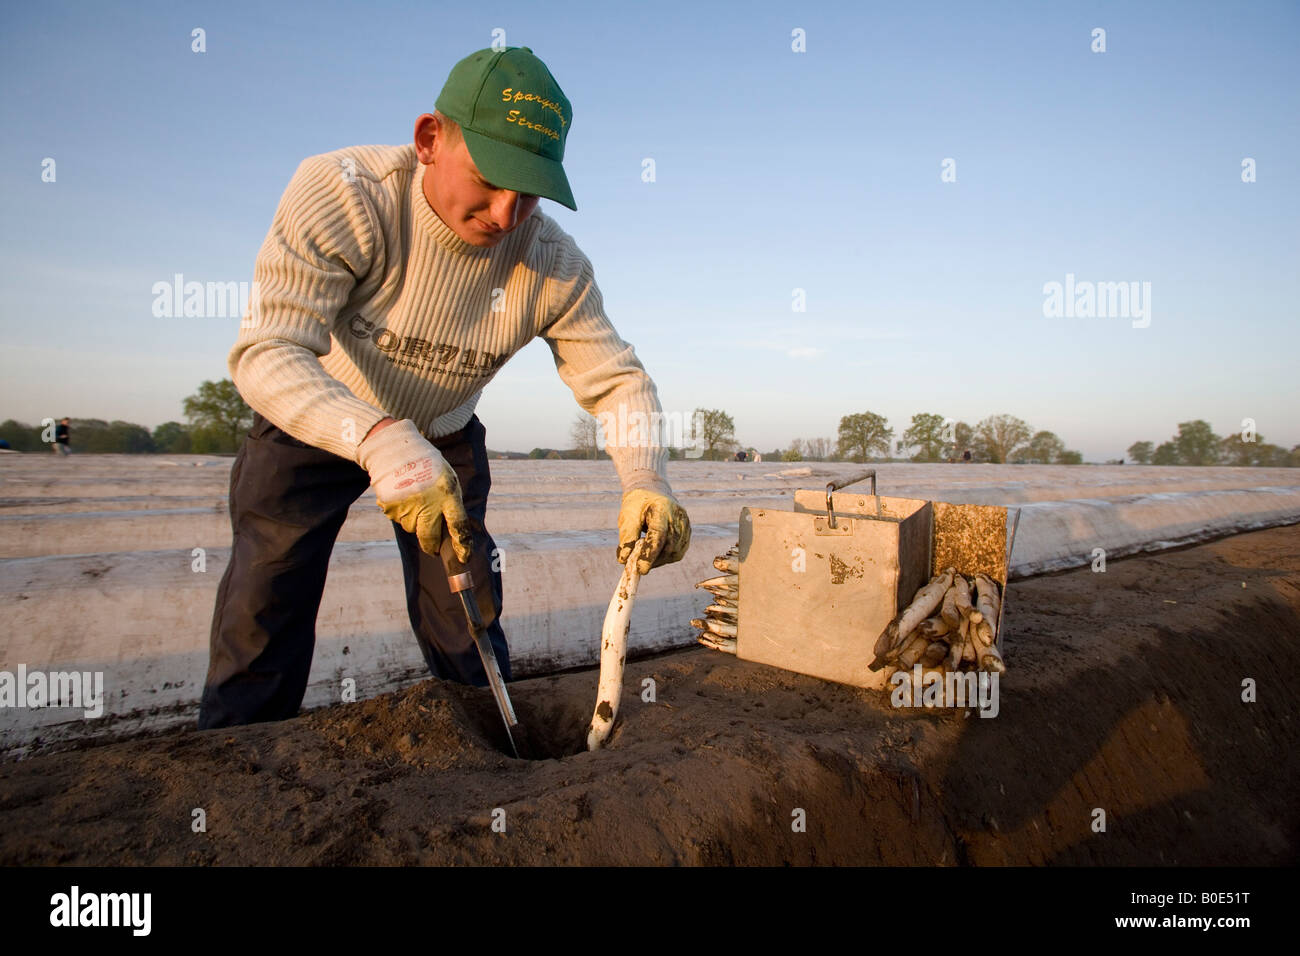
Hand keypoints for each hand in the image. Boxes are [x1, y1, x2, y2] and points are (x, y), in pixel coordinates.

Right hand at [358, 419, 472, 561]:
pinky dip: (401, 513)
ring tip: (414, 499)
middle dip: (432, 545)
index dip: (462, 544)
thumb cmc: (428, 465)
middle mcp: (427, 503)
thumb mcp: (447, 478)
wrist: (396, 449)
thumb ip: (450, 501)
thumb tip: (449, 528)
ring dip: (415, 522)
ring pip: (412, 528)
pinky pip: (398, 520)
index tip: (464, 558)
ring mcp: (407, 507)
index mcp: (447, 494)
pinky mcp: (390, 508)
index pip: (458, 525)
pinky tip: (403, 496)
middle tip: (432, 547)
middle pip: (430, 538)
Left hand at [617, 488, 690, 575]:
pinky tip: (655, 555)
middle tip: (638, 566)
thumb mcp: (627, 516)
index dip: (650, 555)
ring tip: (645, 559)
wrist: (652, 490)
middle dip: (653, 560)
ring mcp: (685, 524)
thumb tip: (624, 560)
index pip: (659, 535)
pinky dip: (666, 557)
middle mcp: (678, 516)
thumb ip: (626, 538)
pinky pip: (679, 551)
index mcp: (662, 508)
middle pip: (669, 546)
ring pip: (676, 552)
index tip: (640, 569)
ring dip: (659, 560)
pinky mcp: (687, 531)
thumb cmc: (638, 504)